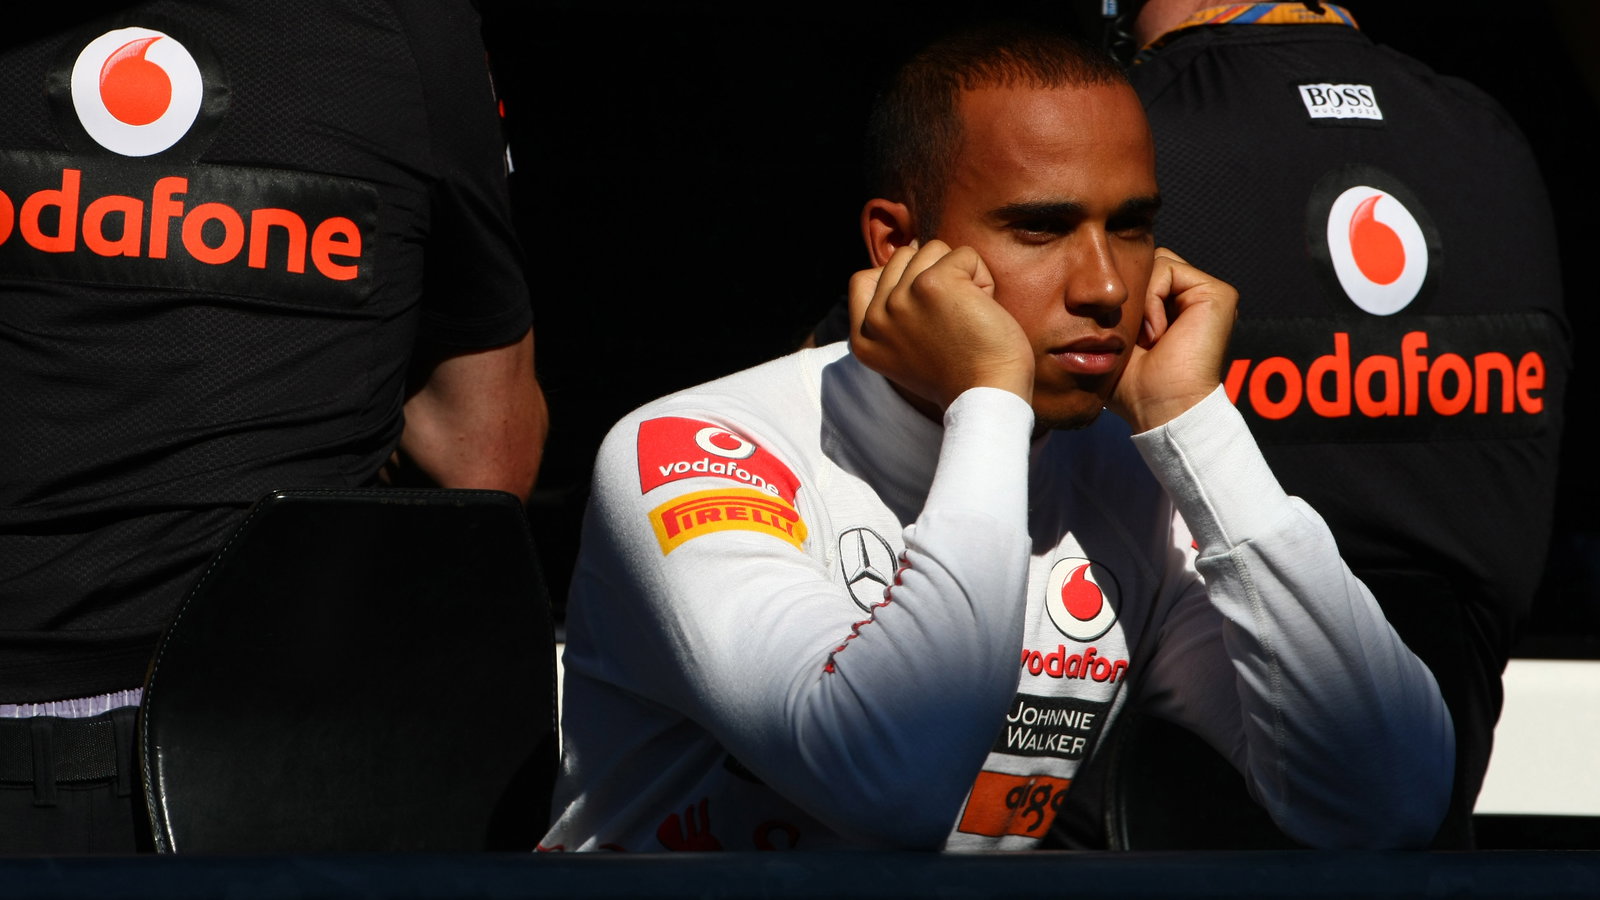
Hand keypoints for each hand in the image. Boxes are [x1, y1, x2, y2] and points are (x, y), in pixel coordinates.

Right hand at [849, 241, 1033, 411]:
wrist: (988, 397)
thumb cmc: (961, 373)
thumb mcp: (906, 350)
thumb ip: (893, 312)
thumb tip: (908, 251)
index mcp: (864, 338)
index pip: (863, 279)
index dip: (898, 279)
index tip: (926, 307)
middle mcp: (875, 318)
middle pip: (903, 258)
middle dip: (935, 275)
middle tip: (953, 319)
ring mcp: (900, 299)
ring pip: (932, 250)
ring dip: (960, 275)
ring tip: (968, 314)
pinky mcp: (932, 284)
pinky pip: (964, 255)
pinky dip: (982, 278)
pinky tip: (984, 309)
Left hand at [1110, 248, 1237, 430]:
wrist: (1161, 408)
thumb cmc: (1134, 385)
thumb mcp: (1114, 338)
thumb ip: (1111, 306)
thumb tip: (1089, 280)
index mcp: (1174, 309)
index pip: (1140, 275)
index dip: (1121, 300)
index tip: (1125, 338)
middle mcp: (1193, 299)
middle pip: (1147, 264)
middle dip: (1131, 298)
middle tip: (1136, 339)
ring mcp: (1207, 295)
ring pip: (1154, 263)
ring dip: (1141, 304)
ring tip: (1149, 339)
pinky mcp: (1218, 293)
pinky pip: (1166, 270)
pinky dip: (1152, 302)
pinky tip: (1158, 334)